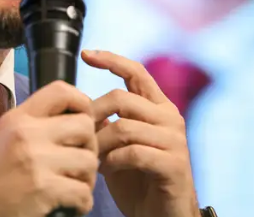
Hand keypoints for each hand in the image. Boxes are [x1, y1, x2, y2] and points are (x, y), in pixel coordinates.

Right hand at [0, 80, 99, 216]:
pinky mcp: (43, 189)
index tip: (84, 121)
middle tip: (80, 163)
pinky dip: (82, 203)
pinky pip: (84, 192)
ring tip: (73, 187)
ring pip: (89, 161)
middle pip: (85, 126)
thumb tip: (71, 118)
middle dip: (90, 147)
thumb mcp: (3, 137)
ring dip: (87, 179)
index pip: (60, 90)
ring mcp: (36, 160)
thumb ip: (33, 125)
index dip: (82, 102)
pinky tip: (70, 206)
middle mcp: (27, 133)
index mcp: (18, 118)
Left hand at [82, 50, 198, 216]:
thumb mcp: (118, 146)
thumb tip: (80, 103)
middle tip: (78, 133)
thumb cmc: (138, 180)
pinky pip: (133, 152)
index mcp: (158, 107)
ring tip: (90, 158)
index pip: (136, 72)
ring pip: (124, 126)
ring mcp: (175, 140)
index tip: (86, 53)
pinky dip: (112, 161)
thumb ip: (107, 123)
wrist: (163, 216)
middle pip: (122, 98)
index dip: (111, 59)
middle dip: (92, 114)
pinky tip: (105, 170)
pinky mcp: (174, 164)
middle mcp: (169, 118)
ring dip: (99, 143)